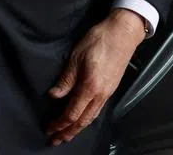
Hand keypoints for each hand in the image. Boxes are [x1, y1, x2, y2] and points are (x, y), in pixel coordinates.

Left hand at [45, 9, 146, 145]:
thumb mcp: (76, 57)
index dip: (59, 124)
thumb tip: (54, 95)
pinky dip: (88, 118)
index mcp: (90, 87)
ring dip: (78, 128)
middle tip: (56, 140)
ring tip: (68, 134)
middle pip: (82, 121)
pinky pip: (98, 109)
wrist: (122, 33)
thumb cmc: (100, 40)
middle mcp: (100, 94)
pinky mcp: (111, 88)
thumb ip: (66, 79)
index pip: (72, 113)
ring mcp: (107, 92)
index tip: (50, 130)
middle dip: (68, 132)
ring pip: (91, 117)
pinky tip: (83, 118)